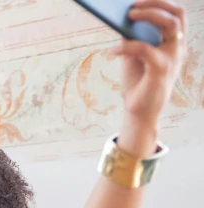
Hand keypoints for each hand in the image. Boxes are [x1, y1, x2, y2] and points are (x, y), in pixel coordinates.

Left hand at [114, 1, 186, 129]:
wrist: (140, 112)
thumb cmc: (138, 83)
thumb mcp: (134, 56)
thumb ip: (133, 38)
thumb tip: (122, 19)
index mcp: (174, 43)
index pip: (177, 15)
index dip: (161, 3)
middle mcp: (178, 48)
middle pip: (177, 14)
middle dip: (156, 4)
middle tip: (133, 5)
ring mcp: (173, 57)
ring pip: (170, 25)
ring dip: (149, 15)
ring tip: (128, 16)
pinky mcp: (161, 69)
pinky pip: (145, 49)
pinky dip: (127, 47)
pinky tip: (112, 51)